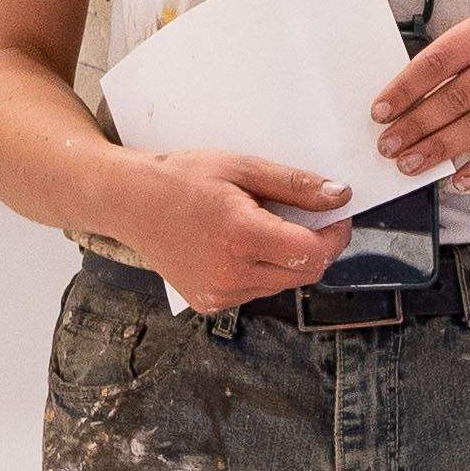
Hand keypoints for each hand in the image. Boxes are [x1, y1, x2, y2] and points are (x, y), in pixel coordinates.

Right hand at [125, 150, 347, 314]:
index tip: (337, 215)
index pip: (313, 251)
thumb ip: (294, 185)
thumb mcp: (241, 167)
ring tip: (264, 227)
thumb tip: (339, 196)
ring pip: (284, 284)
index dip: (335, 234)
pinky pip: (258, 290)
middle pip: (305, 272)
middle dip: (317, 246)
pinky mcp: (210, 303)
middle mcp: (229, 272)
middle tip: (310, 218)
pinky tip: (242, 246)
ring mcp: (219, 293)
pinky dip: (264, 270)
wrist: (130, 203)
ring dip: (289, 259)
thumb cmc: (181, 178)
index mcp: (239, 235)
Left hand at [372, 9, 469, 187]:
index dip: (407, 87)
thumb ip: (462, 57)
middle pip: (460, 95)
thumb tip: (410, 99)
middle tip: (389, 145)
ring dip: (442, 149)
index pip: (442, 58)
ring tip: (412, 164)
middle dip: (418, 124)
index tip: (382, 110)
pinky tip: (459, 178)